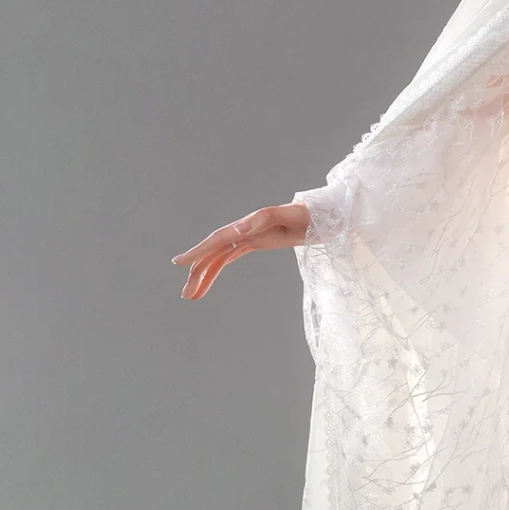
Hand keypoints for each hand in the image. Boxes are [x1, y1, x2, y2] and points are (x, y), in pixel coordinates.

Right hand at [173, 203, 308, 299]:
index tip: (179, 263)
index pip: (218, 239)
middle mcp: (246, 229)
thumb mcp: (290, 216)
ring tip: (193, 296)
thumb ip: (264, 219)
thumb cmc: (313, 214)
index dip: (198, 251)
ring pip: (220, 256)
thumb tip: (237, 230)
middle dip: (197, 272)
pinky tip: (209, 279)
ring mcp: (251, 235)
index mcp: (250, 223)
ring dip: (205, 274)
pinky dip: (218, 267)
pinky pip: (232, 256)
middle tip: (186, 295)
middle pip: (214, 251)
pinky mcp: (259, 241)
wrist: (329, 214)